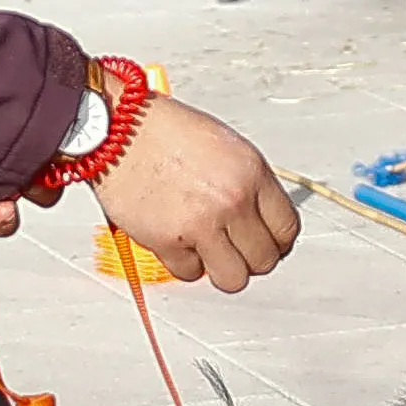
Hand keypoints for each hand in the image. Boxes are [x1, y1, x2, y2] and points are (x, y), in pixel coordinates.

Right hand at [94, 96, 296, 291]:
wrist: (118, 127)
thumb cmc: (164, 131)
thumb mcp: (225, 147)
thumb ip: (247, 184)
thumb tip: (258, 219)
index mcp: (252, 173)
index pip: (287, 228)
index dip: (277, 242)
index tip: (267, 244)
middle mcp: (232, 200)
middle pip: (265, 259)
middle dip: (250, 259)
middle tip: (234, 249)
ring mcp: (202, 224)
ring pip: (234, 278)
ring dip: (222, 270)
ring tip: (208, 253)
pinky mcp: (169, 242)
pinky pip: (191, 274)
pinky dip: (184, 263)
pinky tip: (177, 241)